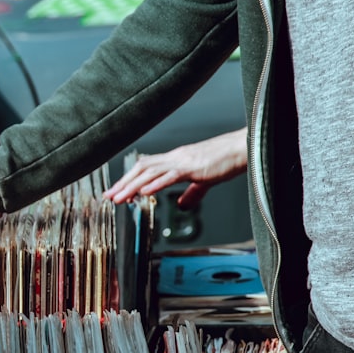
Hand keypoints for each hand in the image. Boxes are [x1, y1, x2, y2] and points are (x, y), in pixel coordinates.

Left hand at [104, 128, 247, 208]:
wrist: (243, 148)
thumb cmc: (227, 160)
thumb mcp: (205, 180)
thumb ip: (191, 192)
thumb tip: (181, 204)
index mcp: (176, 160)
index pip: (145, 167)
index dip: (129, 179)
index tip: (116, 191)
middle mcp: (175, 158)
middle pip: (142, 169)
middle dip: (124, 183)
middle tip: (109, 197)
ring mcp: (183, 161)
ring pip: (151, 172)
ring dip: (133, 186)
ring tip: (120, 198)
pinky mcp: (194, 167)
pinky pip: (170, 176)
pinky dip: (155, 184)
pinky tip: (144, 192)